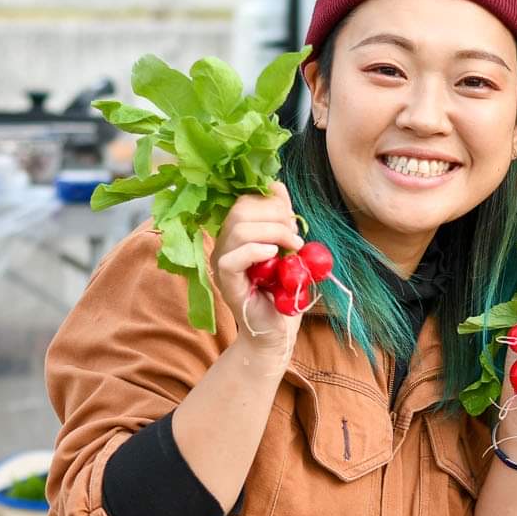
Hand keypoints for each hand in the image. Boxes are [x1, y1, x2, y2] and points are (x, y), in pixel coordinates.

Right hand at [211, 182, 303, 354]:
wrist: (277, 330)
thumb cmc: (282, 291)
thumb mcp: (288, 247)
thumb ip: (282, 218)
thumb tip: (276, 185)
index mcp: (237, 233)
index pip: (245, 200)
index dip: (272, 203)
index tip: (293, 222)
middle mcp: (224, 244)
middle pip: (240, 210)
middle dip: (276, 216)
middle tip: (295, 236)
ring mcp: (222, 263)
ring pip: (238, 230)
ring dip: (274, 233)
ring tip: (293, 248)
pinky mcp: (226, 282)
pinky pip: (231, 259)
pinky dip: (255, 251)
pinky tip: (274, 256)